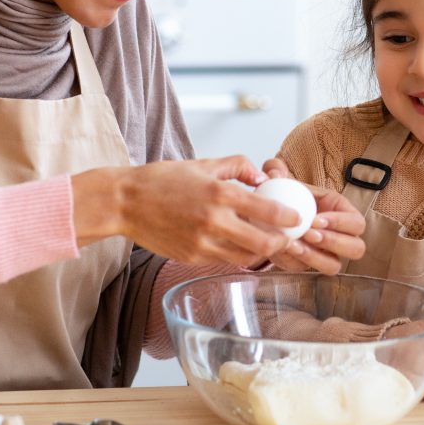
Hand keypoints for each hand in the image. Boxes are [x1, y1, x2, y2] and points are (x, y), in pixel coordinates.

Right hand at [73, 156, 297, 267]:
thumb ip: (236, 166)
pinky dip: (235, 256)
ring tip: (267, 246)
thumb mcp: (201, 163)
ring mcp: (201, 243)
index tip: (299, 219)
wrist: (124, 203)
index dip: (289, 218)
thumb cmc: (161, 180)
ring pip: (244, 257)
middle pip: (262, 243)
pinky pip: (222, 261)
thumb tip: (260, 177)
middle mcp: (213, 221)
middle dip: (281, 244)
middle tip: (288, 240)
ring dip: (260, 254)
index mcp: (219, 193)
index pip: (267, 210)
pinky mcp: (190, 257)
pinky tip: (240, 248)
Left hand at [260, 160, 364, 274]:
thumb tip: (273, 173)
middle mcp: (341, 237)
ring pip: (334, 266)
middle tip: (309, 234)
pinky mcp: (309, 266)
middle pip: (356, 249)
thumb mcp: (281, 179)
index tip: (316, 219)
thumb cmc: (285, 195)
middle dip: (334, 243)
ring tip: (294, 245)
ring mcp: (327, 254)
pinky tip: (282, 250)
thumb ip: (277, 171)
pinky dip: (296, 262)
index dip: (340, 223)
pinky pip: (308, 271)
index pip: (356, 223)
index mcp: (342, 213)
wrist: (269, 216)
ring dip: (316, 257)